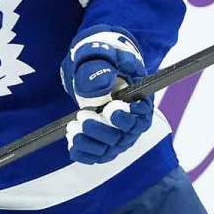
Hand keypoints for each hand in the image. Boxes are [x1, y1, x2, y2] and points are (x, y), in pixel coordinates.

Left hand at [60, 26, 153, 164]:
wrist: (94, 71)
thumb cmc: (104, 62)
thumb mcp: (104, 56)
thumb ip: (102, 68)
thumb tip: (99, 87)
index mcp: (140, 102)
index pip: (142, 116)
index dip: (128, 116)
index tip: (111, 108)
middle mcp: (132, 125)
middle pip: (122, 136)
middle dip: (100, 129)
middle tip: (81, 115)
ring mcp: (118, 138)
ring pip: (107, 150)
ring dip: (88, 142)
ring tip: (72, 127)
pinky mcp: (103, 146)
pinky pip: (94, 157)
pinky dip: (82, 153)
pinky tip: (71, 141)